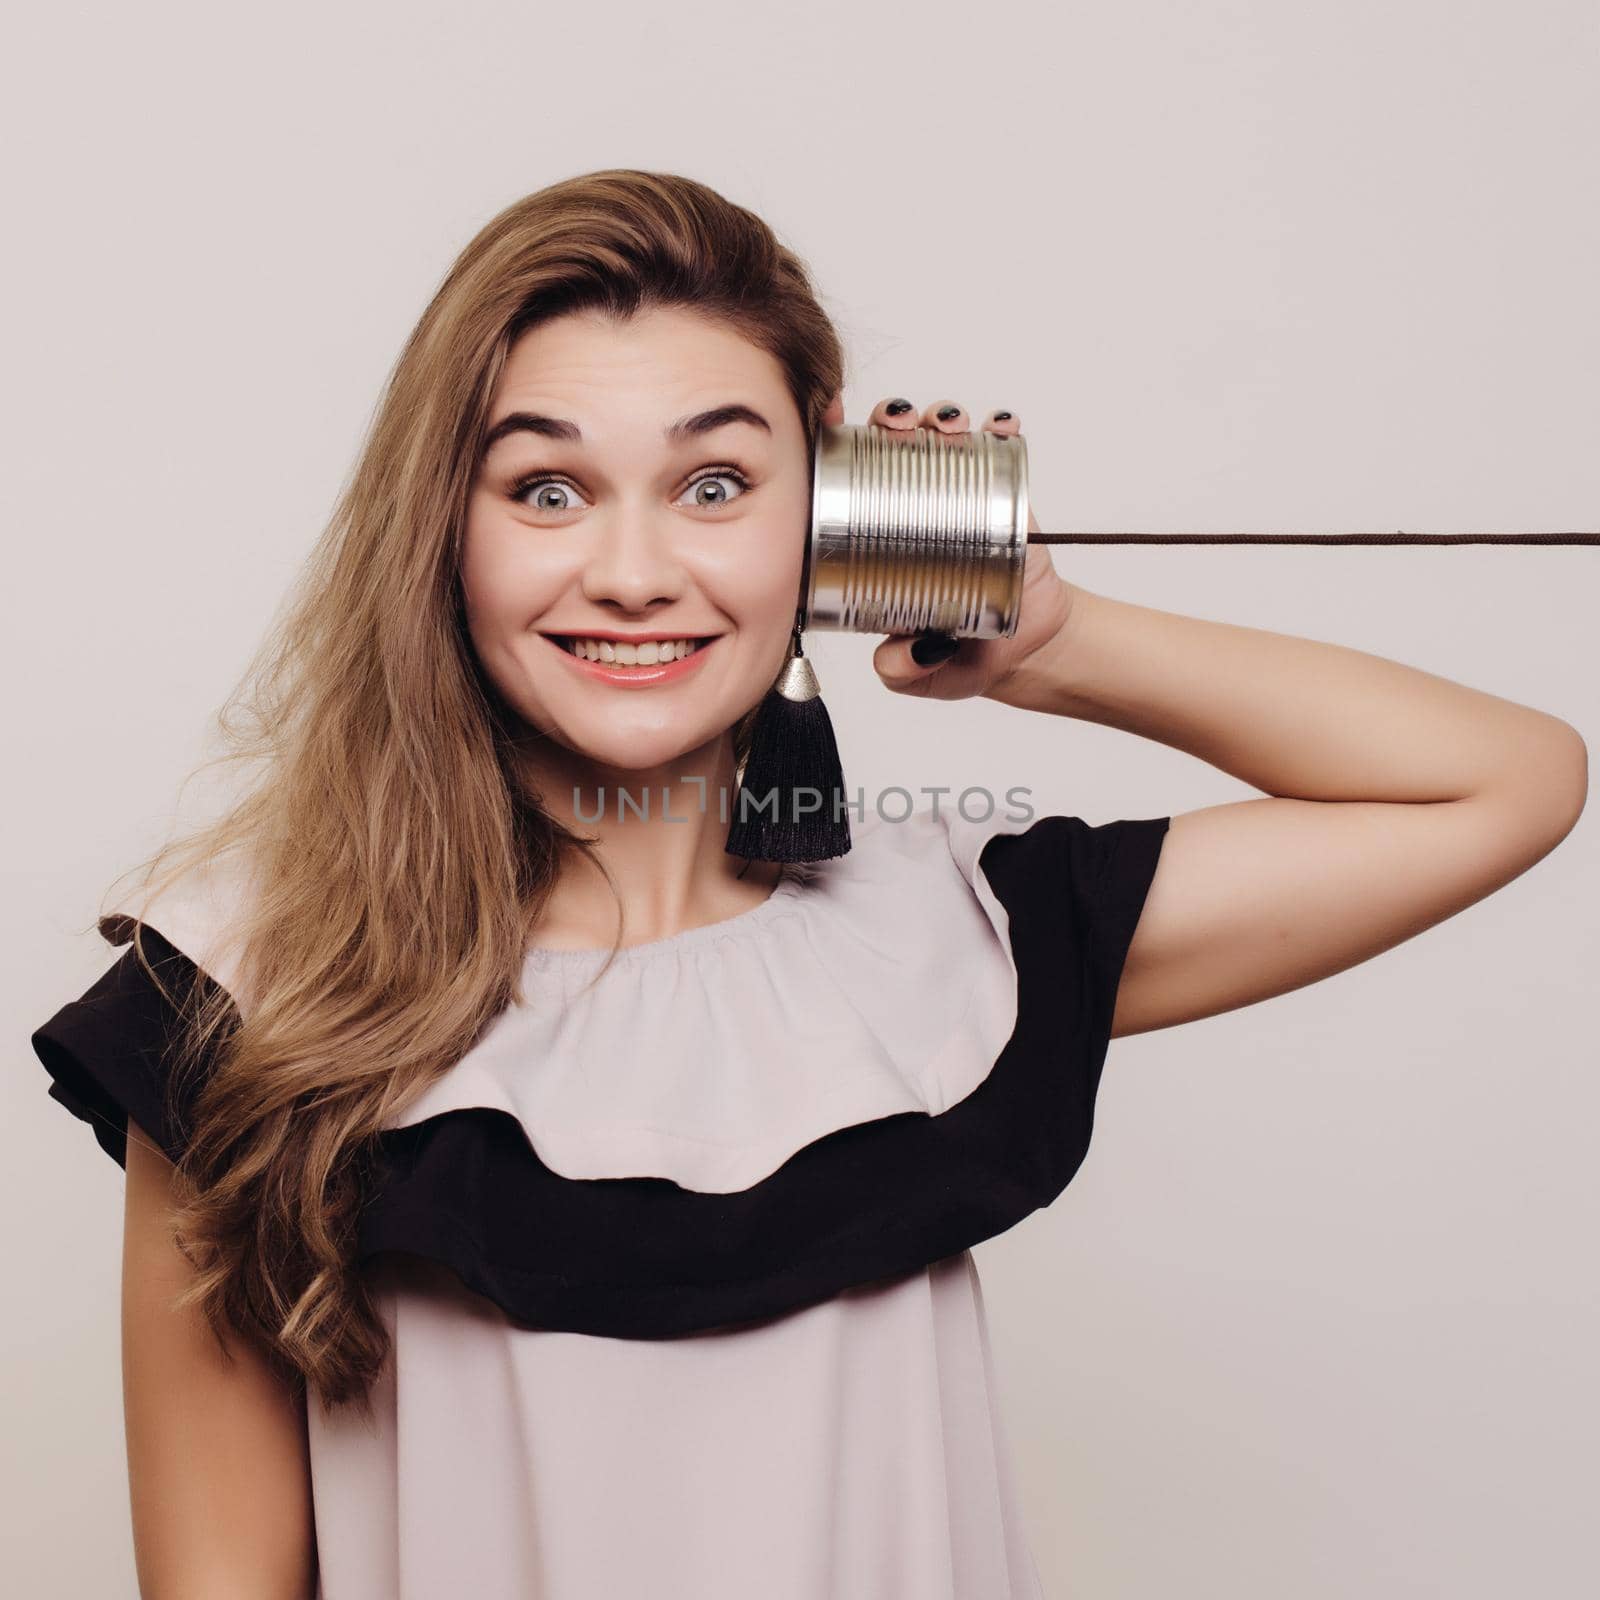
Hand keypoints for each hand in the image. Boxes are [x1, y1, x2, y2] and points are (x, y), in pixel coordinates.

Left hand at [818, 393, 1076, 701]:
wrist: (1028, 652)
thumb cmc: (962, 657)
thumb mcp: (921, 675)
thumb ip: (900, 672)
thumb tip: (896, 654)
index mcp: (876, 540)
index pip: (845, 483)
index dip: (833, 447)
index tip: (829, 424)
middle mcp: (914, 509)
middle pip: (894, 444)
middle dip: (891, 418)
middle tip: (898, 428)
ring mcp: (961, 497)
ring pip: (943, 439)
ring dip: (941, 417)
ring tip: (948, 427)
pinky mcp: (1005, 498)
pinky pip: (1001, 450)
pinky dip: (1001, 430)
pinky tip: (999, 427)